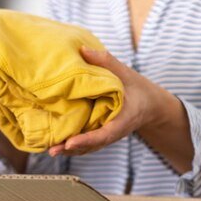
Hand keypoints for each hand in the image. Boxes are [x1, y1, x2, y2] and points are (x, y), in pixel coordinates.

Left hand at [48, 47, 176, 156]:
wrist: (149, 105)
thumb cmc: (137, 88)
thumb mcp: (125, 73)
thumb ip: (105, 61)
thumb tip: (82, 49)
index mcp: (122, 120)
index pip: (105, 134)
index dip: (87, 139)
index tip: (71, 142)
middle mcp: (114, 133)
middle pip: (92, 145)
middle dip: (72, 148)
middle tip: (53, 150)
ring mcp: (107, 136)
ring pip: (87, 148)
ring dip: (69, 150)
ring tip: (50, 150)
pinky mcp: (101, 136)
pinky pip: (86, 144)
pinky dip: (72, 146)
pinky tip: (55, 144)